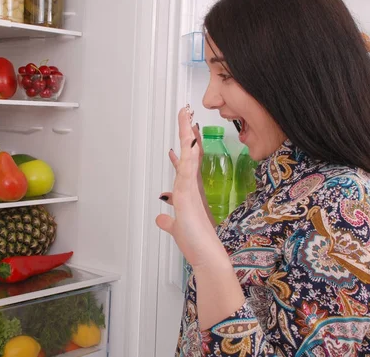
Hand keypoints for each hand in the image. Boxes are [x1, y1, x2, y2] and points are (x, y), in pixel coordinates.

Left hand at [156, 107, 228, 269]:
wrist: (208, 257)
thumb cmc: (197, 244)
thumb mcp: (176, 229)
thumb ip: (168, 221)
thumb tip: (160, 217)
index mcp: (190, 192)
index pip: (187, 164)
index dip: (185, 148)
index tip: (186, 133)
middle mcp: (192, 187)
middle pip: (189, 153)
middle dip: (188, 133)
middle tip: (187, 112)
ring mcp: (191, 189)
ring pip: (188, 156)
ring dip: (187, 135)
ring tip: (186, 115)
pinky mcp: (188, 195)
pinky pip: (187, 169)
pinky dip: (188, 154)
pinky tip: (188, 141)